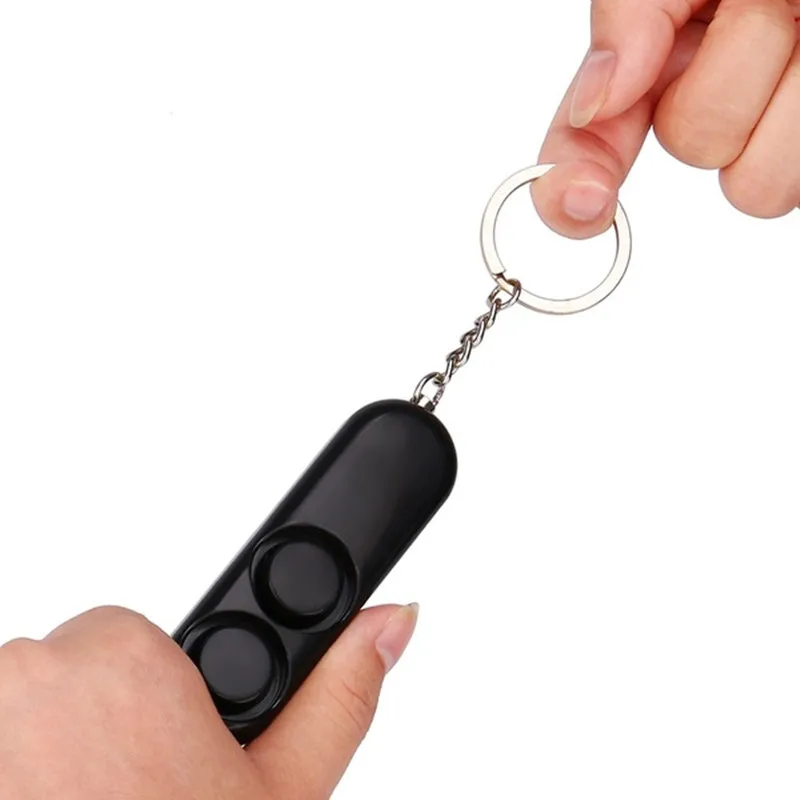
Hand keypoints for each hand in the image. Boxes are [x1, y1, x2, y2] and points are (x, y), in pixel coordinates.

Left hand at [0, 604, 417, 798]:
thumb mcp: (284, 794)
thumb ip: (340, 693)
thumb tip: (392, 619)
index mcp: (122, 663)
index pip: (128, 637)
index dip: (152, 699)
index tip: (158, 751)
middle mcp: (27, 678)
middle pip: (72, 673)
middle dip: (102, 725)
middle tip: (130, 793)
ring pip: (23, 713)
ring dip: (47, 756)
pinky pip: (0, 746)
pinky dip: (18, 774)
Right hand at [533, 0, 799, 236]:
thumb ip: (628, 12)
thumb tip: (596, 101)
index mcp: (666, 47)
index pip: (589, 134)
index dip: (574, 173)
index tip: (586, 201)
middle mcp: (719, 88)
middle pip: (692, 148)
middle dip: (734, 70)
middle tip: (769, 0)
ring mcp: (780, 126)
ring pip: (754, 189)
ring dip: (789, 97)